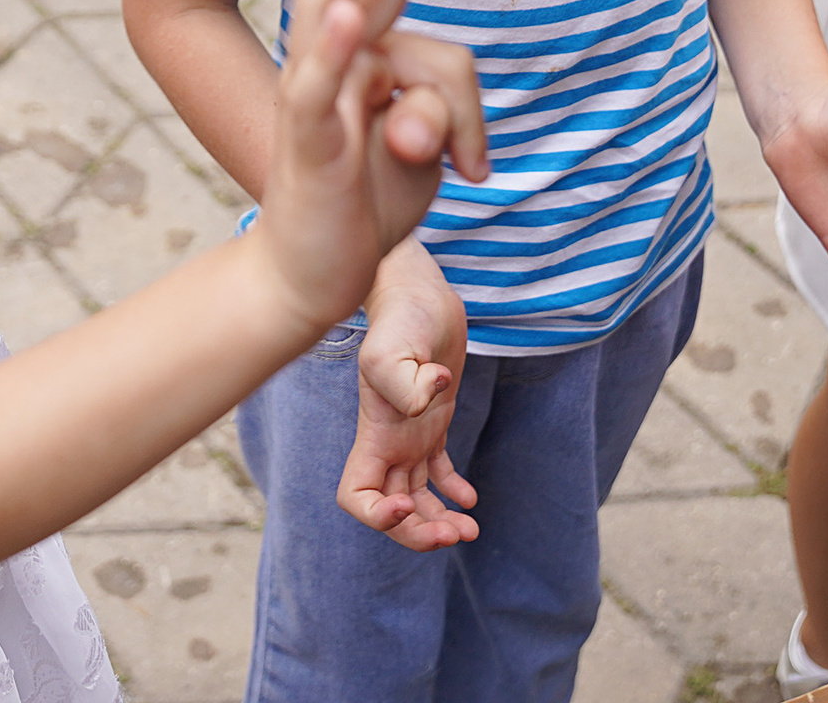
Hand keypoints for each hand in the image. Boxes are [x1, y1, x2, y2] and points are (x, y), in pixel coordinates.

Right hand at [253, 0, 499, 328]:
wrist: (310, 273)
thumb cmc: (370, 197)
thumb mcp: (430, 148)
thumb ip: (442, 111)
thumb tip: (424, 111)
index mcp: (371, 46)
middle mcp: (337, 54)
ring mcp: (314, 91)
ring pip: (337, 5)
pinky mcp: (303, 138)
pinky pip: (314, 84)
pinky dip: (335, 49)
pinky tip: (353, 16)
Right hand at [339, 242, 478, 548]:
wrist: (419, 292)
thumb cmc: (401, 317)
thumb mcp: (393, 348)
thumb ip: (405, 383)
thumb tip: (430, 403)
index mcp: (373, 434)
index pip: (357, 496)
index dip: (377, 517)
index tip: (406, 508)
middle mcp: (388, 441)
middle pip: (391, 509)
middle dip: (419, 533)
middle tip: (456, 535)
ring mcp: (409, 433)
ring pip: (415, 498)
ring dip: (437, 521)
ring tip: (469, 530)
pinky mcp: (433, 422)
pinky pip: (437, 471)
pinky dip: (452, 491)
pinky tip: (470, 498)